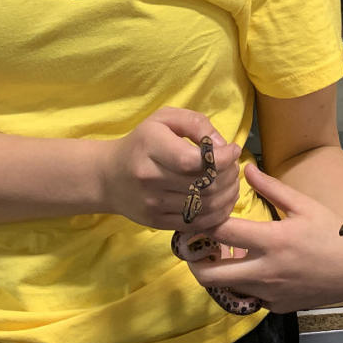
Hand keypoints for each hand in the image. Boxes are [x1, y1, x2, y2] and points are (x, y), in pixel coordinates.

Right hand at [100, 107, 239, 229]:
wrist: (108, 177)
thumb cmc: (142, 143)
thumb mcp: (164, 119)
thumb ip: (195, 124)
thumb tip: (223, 146)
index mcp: (151, 148)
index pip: (194, 161)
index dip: (222, 158)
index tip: (233, 150)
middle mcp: (150, 178)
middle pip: (204, 184)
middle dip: (229, 176)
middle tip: (234, 167)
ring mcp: (153, 204)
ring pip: (205, 206)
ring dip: (228, 195)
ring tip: (231, 182)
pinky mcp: (157, 222)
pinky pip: (197, 223)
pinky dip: (218, 214)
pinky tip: (223, 201)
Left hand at [187, 163, 342, 312]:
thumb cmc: (331, 232)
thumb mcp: (303, 205)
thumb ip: (271, 188)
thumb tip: (246, 168)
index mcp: (271, 240)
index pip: (221, 232)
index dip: (202, 223)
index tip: (197, 216)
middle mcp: (264, 271)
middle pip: (209, 274)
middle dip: (194, 260)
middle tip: (196, 246)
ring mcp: (268, 293)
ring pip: (224, 288)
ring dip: (217, 272)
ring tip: (221, 255)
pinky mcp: (274, 306)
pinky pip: (246, 297)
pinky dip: (240, 285)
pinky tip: (249, 269)